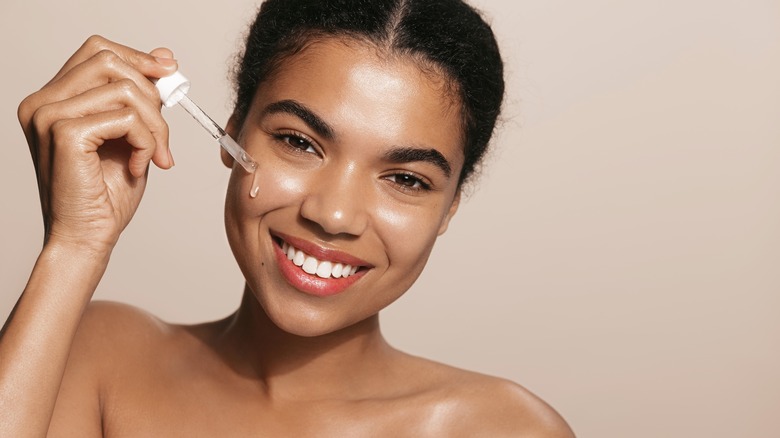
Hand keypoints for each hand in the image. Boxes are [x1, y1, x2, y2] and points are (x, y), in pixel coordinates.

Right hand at [17, 35, 177, 252]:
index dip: (138, 58)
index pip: (97, 51)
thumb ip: (140, 97)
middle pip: (110, 60)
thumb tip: (164, 56)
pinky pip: (127, 117)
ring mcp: (49, 116)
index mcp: (52, 99)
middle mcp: (42, 102)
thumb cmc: (106, 194)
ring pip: (125, 89)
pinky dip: (145, 141)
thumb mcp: (131, 134)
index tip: (169, 72)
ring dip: (155, 124)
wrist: (87, 238)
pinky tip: (137, 165)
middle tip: (163, 133)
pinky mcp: (65, 133)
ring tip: (154, 155)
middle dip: (151, 94)